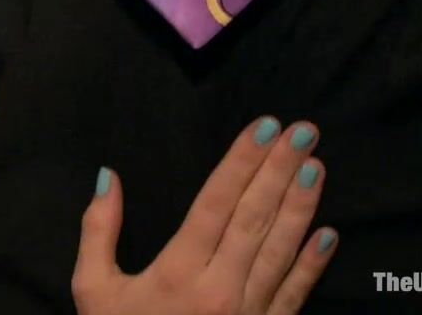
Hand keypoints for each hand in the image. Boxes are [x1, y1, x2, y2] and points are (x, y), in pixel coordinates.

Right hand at [72, 118, 335, 314]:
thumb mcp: (93, 292)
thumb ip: (99, 231)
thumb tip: (108, 177)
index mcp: (178, 274)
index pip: (216, 203)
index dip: (242, 162)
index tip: (265, 127)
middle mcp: (220, 290)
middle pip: (256, 219)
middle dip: (280, 170)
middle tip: (305, 131)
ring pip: (281, 251)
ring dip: (301, 206)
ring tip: (317, 166)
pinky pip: (294, 295)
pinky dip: (312, 264)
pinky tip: (328, 234)